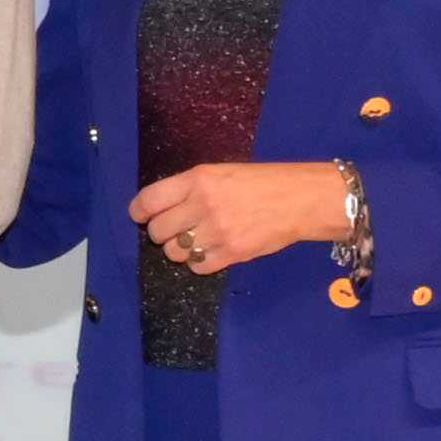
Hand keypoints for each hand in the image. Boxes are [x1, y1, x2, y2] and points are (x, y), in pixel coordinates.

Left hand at [128, 161, 361, 281]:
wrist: (301, 199)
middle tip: (174, 230)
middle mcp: (203, 205)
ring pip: (174, 253)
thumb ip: (190, 188)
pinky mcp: (232, 254)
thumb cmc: (262, 182)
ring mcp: (217, 232)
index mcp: (198, 180)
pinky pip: (198, 267)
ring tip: (194, 241)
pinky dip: (199, 263)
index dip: (139, 211)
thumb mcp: (221, 173)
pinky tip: (210, 251)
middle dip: (160, 233)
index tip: (140, 216)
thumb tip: (161, 207)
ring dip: (179, 250)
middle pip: (157, 231)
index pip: (149, 200)